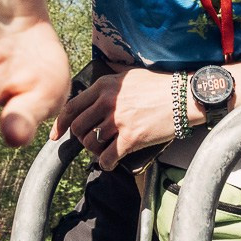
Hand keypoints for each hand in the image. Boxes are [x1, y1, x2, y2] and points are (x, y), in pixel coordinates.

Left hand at [54, 68, 178, 170]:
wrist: (184, 97)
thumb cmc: (160, 86)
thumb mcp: (128, 76)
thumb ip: (108, 86)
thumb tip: (94, 97)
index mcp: (103, 86)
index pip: (71, 107)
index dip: (60, 124)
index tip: (56, 135)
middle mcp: (107, 102)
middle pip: (78, 128)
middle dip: (81, 139)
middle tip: (91, 142)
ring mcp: (118, 121)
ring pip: (90, 144)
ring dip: (95, 151)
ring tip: (105, 149)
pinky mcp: (130, 138)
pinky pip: (107, 158)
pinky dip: (106, 164)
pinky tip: (111, 163)